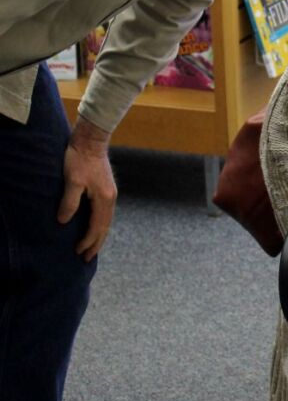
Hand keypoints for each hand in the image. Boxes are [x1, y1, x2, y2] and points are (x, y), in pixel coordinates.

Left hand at [59, 116, 116, 261]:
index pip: (97, 226)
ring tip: (93, 247)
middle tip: (88, 258)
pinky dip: (101, 224)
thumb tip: (63, 221)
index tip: (78, 252)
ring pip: (107, 220)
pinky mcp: (107, 190)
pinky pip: (106, 213)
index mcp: (104, 198)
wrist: (91, 141)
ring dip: (100, 235)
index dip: (88, 241)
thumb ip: (69, 202)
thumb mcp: (72, 181)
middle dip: (97, 243)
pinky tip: (96, 227)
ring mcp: (111, 194)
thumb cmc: (80, 159)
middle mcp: (111, 198)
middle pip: (106, 227)